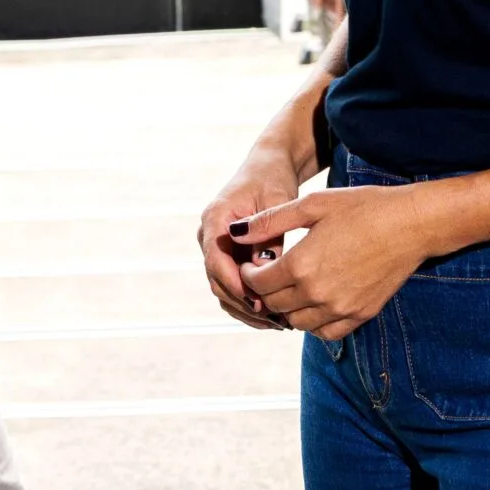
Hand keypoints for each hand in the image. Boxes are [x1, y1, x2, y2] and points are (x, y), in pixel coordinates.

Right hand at [199, 145, 303, 330]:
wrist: (269, 167)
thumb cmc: (273, 179)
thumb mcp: (277, 201)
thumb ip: (269, 236)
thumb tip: (264, 270)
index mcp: (215, 218)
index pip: (216, 260)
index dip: (236, 285)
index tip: (260, 302)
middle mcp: (209, 236)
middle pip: (217, 281)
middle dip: (244, 304)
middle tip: (276, 320)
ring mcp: (216, 248)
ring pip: (223, 290)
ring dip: (247, 310)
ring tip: (280, 323)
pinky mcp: (228, 257)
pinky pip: (233, 287)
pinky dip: (250, 303)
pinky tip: (275, 316)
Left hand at [236, 185, 437, 341]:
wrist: (410, 224)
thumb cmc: (361, 207)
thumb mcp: (312, 204)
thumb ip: (270, 221)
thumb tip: (235, 232)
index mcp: (302, 264)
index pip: (258, 283)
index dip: (249, 275)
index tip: (253, 264)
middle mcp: (318, 293)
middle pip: (274, 305)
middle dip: (263, 292)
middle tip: (266, 276)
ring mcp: (340, 308)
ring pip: (296, 323)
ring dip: (286, 309)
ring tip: (289, 288)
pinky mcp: (359, 315)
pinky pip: (324, 333)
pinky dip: (312, 323)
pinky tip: (313, 303)